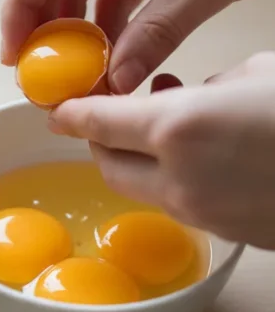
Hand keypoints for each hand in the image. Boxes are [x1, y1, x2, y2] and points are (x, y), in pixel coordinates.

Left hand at [49, 53, 274, 249]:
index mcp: (178, 129)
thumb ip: (208, 87)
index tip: (57, 110)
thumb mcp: (259, 74)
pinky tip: (212, 158)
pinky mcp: (234, 237)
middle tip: (110, 115)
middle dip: (101, 141)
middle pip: (111, 167)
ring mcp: (206, 216)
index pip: (100, 123)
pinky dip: (185, 181)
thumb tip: (194, 96)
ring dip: (145, 163)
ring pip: (149, 191)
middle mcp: (180, 181)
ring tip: (170, 128)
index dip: (71, 114)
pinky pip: (191, 207)